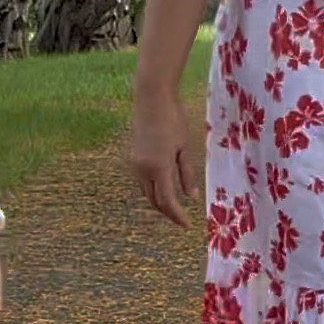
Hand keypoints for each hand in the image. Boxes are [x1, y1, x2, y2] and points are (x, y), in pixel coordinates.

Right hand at [131, 86, 202, 225]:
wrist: (151, 99)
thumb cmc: (173, 119)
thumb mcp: (184, 148)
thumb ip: (186, 174)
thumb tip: (191, 197)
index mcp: (158, 168)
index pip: (167, 201)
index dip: (177, 216)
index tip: (187, 225)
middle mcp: (143, 170)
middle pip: (154, 200)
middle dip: (167, 212)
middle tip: (182, 219)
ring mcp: (135, 164)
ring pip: (146, 192)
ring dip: (159, 202)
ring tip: (174, 207)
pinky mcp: (133, 157)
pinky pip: (142, 181)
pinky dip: (153, 190)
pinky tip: (164, 189)